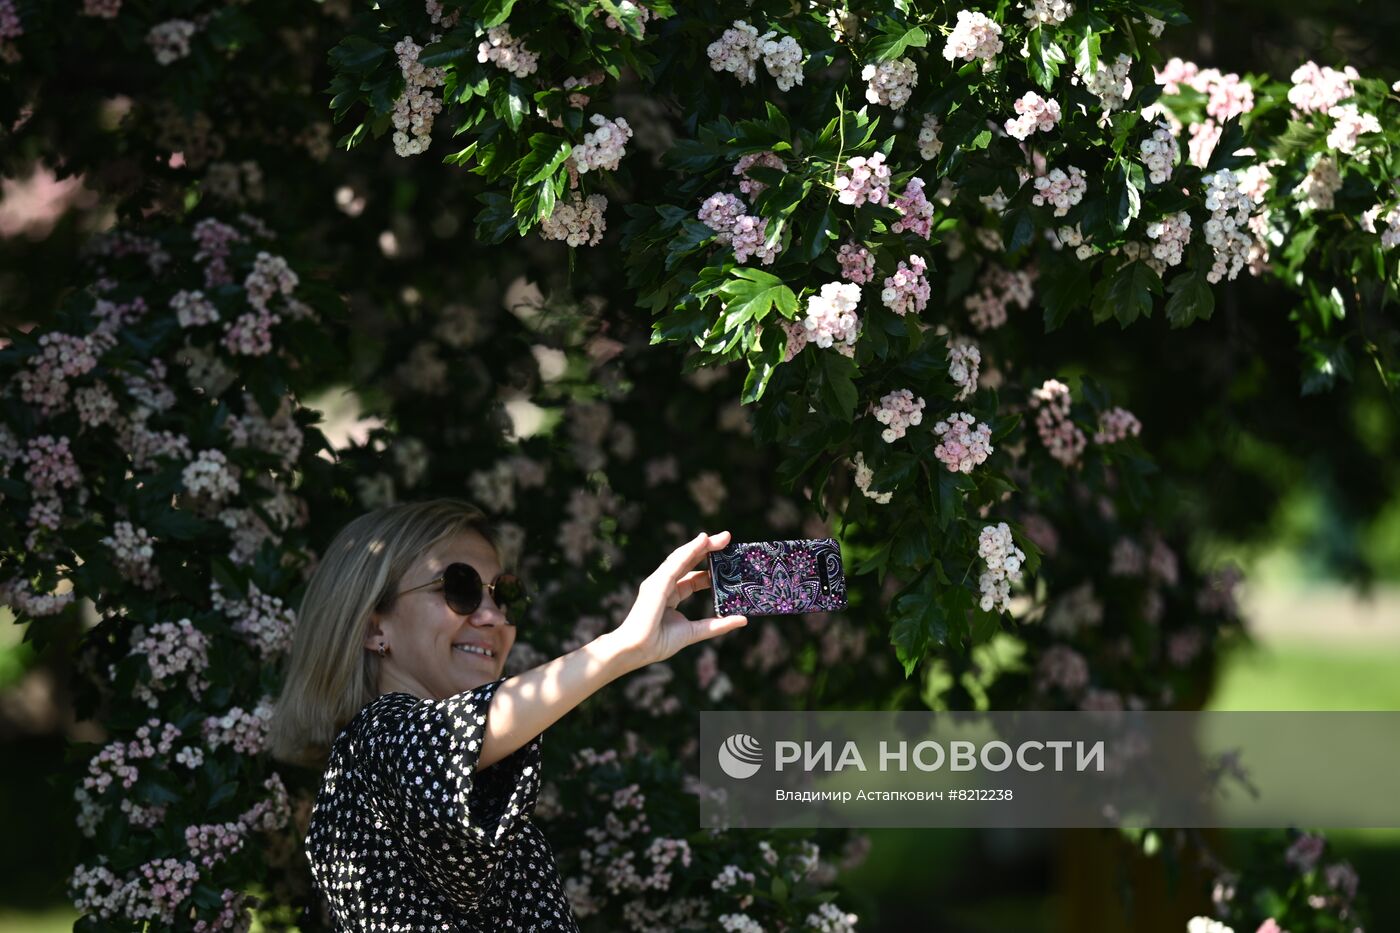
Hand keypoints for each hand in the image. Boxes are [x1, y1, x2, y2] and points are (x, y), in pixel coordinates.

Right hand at [607, 530, 748, 669]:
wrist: (637, 649)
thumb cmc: (659, 643)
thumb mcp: (695, 632)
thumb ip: (717, 625)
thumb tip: (743, 619)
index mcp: (671, 595)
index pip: (692, 576)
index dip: (709, 568)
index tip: (728, 560)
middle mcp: (664, 584)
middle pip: (688, 561)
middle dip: (707, 549)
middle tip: (727, 538)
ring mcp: (658, 582)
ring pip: (683, 557)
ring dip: (702, 545)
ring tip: (722, 537)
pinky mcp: (656, 583)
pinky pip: (676, 563)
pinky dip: (690, 550)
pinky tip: (703, 542)